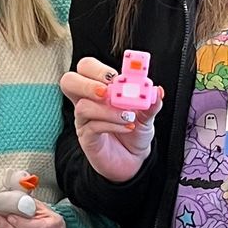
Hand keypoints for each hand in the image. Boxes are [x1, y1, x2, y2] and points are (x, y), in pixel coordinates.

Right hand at [60, 56, 161, 185]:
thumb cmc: (135, 132)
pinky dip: (112, 125)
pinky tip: (127, 127)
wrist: (135, 159)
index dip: (97, 69)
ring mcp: (84, 120)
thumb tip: (158, 91)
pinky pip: (92, 127)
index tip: (116, 77)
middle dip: (87, 83)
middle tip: (107, 91)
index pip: (86, 68)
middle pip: (69, 81)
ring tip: (128, 116)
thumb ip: (150, 102)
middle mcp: (87, 102)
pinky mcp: (87, 138)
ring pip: (83, 106)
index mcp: (99, 89)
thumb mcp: (147, 115)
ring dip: (108, 109)